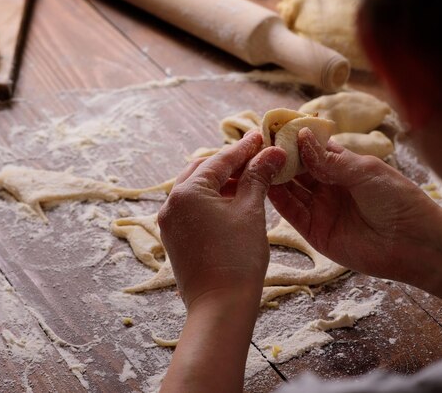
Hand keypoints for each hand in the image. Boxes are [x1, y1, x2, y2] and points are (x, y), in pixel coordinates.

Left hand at [158, 131, 285, 392]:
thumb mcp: (251, 212)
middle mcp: (171, 202)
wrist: (219, 306)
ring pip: (196, 188)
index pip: (220, 160)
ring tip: (249, 177)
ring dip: (221, 180)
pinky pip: (192, 207)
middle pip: (204, 170)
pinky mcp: (173, 236)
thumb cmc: (238, 259)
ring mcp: (169, 220)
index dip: (244, 148)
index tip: (260, 135)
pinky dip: (211, 199)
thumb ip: (258, 177)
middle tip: (256, 155)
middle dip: (231, 162)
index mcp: (188, 191)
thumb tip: (273, 152)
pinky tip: (232, 200)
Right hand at [268, 128, 441, 313]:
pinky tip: (265, 184)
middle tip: (259, 146)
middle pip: (297, 169)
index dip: (294, 140)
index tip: (273, 129)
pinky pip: (291, 212)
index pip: (312, 150)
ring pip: (290, 189)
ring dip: (274, 176)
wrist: (414, 243)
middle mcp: (329, 187)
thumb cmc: (399, 201)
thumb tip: (300, 137)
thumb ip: (329, 160)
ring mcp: (320, 209)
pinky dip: (277, 199)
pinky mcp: (314, 231)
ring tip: (257, 162)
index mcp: (344, 168)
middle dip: (279, 157)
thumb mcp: (365, 171)